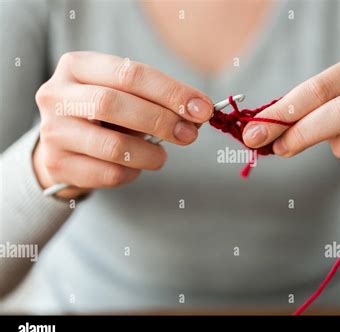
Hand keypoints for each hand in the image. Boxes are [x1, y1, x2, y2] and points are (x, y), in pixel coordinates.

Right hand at [34, 51, 212, 198]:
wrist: (65, 147)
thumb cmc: (104, 116)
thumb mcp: (126, 97)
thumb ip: (156, 100)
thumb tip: (198, 113)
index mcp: (77, 66)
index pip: (130, 73)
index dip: (171, 92)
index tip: (203, 109)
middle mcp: (56, 95)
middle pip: (114, 103)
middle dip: (161, 120)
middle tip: (190, 135)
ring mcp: (52, 132)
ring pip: (112, 145)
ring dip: (150, 153)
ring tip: (161, 156)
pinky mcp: (57, 165)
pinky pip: (108, 173)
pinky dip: (132, 173)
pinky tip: (135, 167)